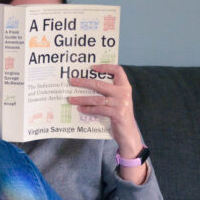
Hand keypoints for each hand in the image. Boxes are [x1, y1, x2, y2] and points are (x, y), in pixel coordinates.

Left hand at [67, 65, 147, 181]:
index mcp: (125, 87)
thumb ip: (110, 92)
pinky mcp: (117, 114)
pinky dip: (88, 109)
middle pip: (100, 84)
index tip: (92, 68)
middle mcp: (124, 93)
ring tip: (71, 99)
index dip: (106, 67)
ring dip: (82, 99)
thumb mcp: (118, 100)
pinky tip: (80, 109)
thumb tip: (88, 84)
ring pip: (97, 99)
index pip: (118, 70)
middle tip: (72, 81)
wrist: (128, 132)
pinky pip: (98, 109)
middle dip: (84, 82)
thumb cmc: (120, 114)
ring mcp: (121, 104)